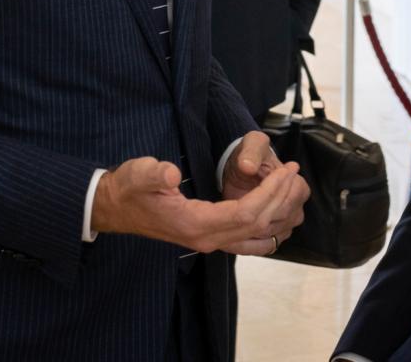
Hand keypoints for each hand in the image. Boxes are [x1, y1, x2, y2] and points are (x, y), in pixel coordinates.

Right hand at [91, 155, 307, 255]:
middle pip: (257, 225)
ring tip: (290, 187)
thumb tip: (171, 174)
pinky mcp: (207, 238)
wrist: (115, 208)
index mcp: (194, 223)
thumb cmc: (129, 188)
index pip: (246, 213)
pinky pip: (246, 242)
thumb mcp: (138, 174)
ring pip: (256, 237)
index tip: (286, 169)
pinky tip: (276, 213)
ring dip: (278, 213)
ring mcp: (207, 242)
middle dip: (280, 198)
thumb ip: (155, 174)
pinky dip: (266, 229)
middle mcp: (205, 239)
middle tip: (294, 170)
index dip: (270, 192)